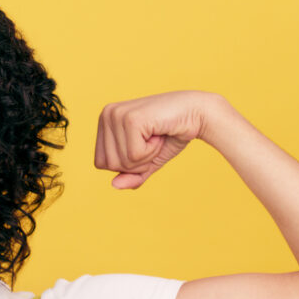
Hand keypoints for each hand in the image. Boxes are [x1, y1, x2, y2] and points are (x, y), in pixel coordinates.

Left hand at [94, 90, 222, 188]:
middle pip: (109, 164)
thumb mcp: (147, 161)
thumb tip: (114, 185)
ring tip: (156, 136)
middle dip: (136, 162)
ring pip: (122, 161)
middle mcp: (106, 114)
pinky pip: (134, 155)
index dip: (126, 165)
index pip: (101, 163)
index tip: (144, 146)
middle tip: (152, 141)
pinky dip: (151, 151)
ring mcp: (116, 115)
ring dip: (146, 156)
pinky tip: (159, 133)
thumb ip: (131, 174)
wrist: (196, 114)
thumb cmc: (170, 134)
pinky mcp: (130, 119)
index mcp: (105, 121)